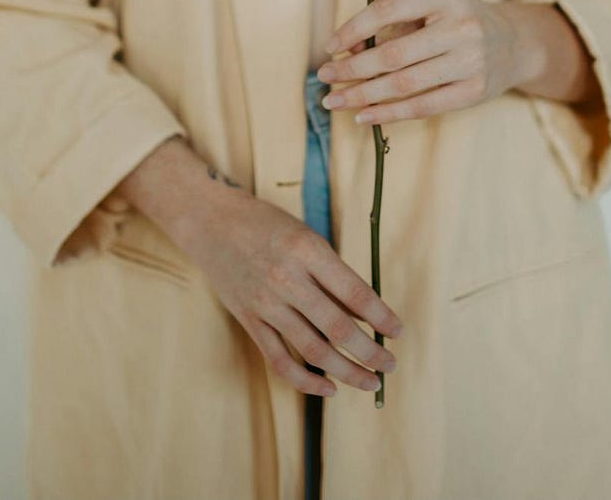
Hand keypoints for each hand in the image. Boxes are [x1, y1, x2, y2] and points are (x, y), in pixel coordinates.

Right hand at [171, 188, 403, 397]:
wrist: (212, 223)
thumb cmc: (268, 226)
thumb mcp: (307, 238)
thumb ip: (333, 276)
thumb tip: (366, 316)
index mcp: (308, 251)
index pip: (355, 294)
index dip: (381, 318)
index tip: (397, 332)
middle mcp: (287, 279)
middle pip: (338, 329)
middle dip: (371, 353)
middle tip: (390, 365)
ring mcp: (266, 304)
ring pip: (314, 350)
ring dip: (348, 372)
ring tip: (370, 381)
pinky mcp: (249, 321)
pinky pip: (280, 360)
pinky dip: (307, 380)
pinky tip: (329, 388)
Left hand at [315, 0, 534, 125]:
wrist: (515, 44)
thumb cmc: (459, 22)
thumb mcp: (433, 8)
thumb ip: (393, 24)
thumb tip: (345, 52)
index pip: (388, 9)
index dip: (353, 29)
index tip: (330, 46)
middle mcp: (462, 25)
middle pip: (393, 53)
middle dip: (352, 68)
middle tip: (324, 77)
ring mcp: (471, 61)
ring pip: (404, 83)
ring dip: (363, 94)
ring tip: (335, 101)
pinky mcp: (475, 91)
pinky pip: (422, 106)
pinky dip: (388, 113)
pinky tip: (364, 115)